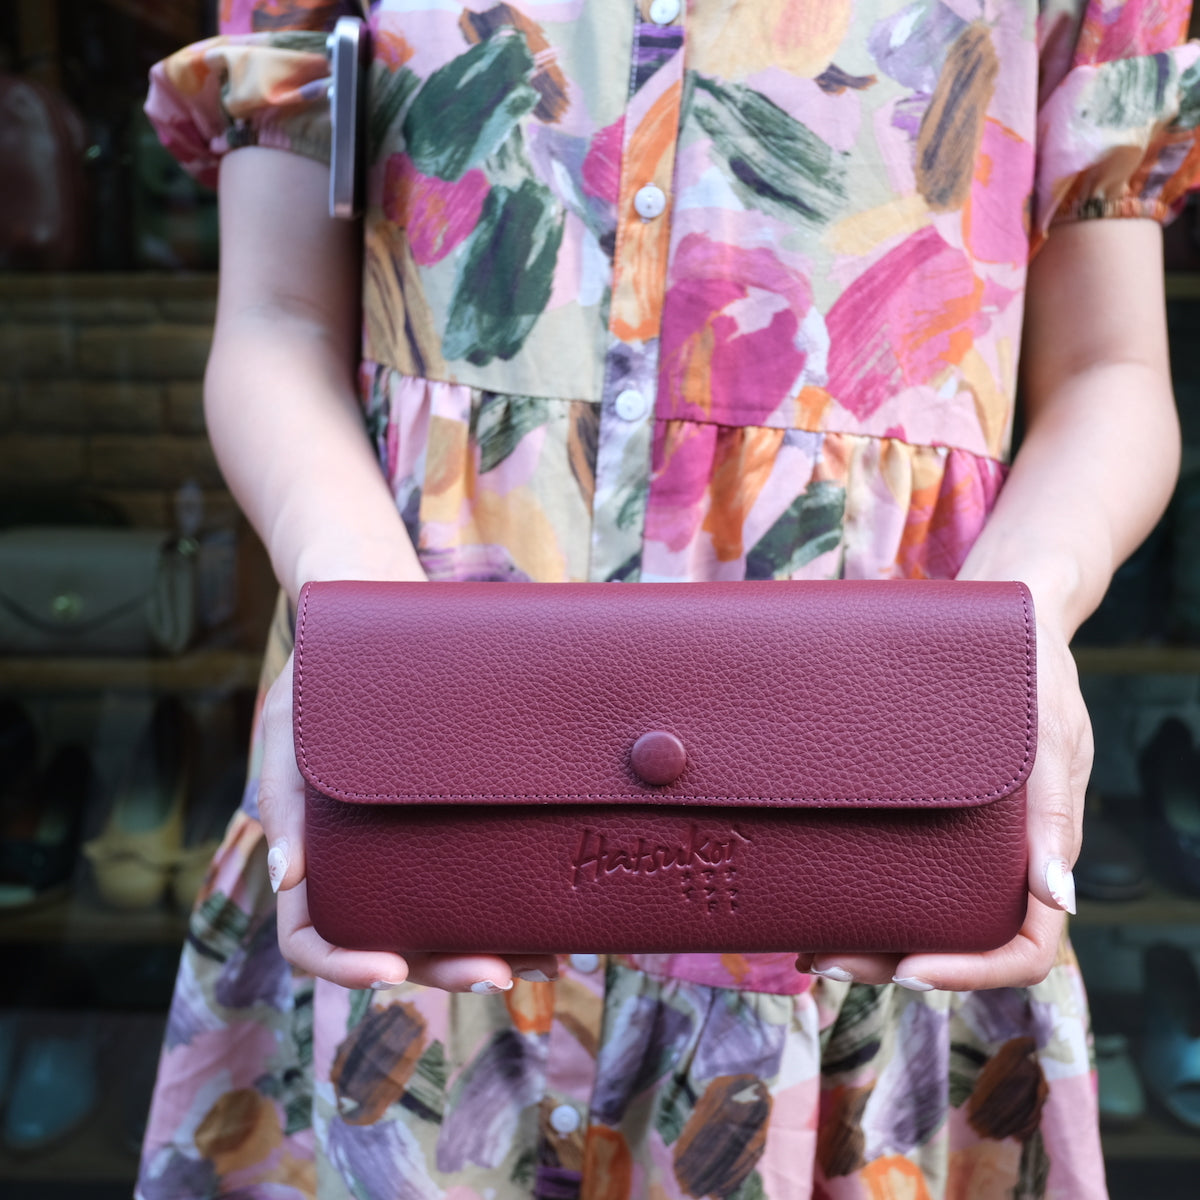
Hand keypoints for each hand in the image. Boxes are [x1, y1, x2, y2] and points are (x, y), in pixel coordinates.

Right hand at [259, 652, 560, 991]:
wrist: (376, 636)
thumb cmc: (320, 682)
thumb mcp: (289, 726)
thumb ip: (282, 798)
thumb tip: (288, 878)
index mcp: (312, 857)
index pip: (310, 938)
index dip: (344, 967)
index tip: (391, 969)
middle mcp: (365, 869)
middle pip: (396, 946)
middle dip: (447, 970)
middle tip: (501, 973)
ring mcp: (412, 855)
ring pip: (446, 927)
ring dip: (493, 952)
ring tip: (547, 960)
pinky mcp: (456, 831)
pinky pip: (481, 882)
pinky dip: (514, 907)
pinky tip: (554, 916)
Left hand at [796, 617, 1090, 990]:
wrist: (1005, 628)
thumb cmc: (1037, 680)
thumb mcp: (1055, 741)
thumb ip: (1053, 815)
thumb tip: (1056, 896)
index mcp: (1041, 855)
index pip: (1024, 948)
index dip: (971, 973)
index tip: (909, 967)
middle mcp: (997, 860)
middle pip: (952, 944)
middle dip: (888, 962)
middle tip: (822, 959)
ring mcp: (960, 841)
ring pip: (916, 914)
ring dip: (865, 937)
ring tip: (806, 941)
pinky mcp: (926, 813)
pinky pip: (894, 867)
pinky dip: (857, 889)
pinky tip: (811, 889)